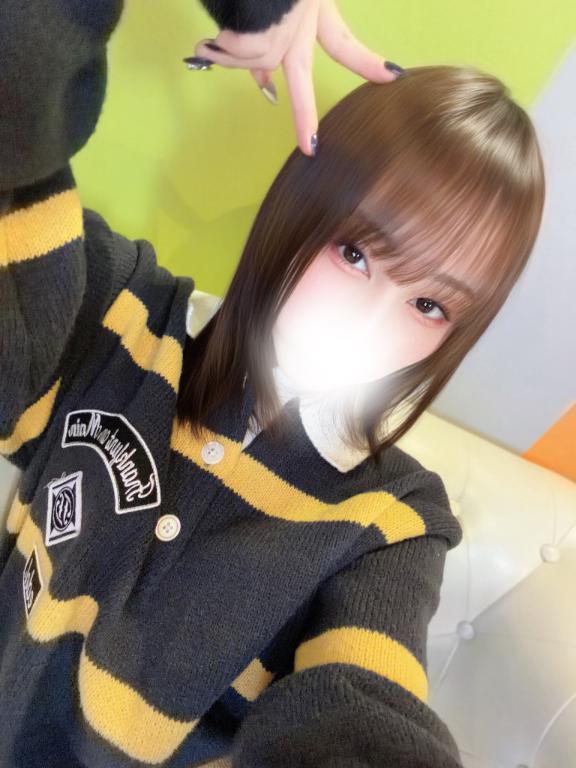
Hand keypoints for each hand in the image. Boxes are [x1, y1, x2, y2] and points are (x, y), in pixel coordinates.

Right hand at [189, 0, 402, 155]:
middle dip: (303, 115)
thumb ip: (271, 32)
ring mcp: (279, 34)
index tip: (392, 75)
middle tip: (309, 147)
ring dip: (228, 55)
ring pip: (254, 63)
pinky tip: (205, 46)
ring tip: (205, 48)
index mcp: (314, 7)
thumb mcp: (282, 2)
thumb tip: (264, 83)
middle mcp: (300, 25)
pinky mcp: (260, 39)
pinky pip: (236, 56)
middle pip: (302, 80)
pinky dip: (218, 50)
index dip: (365, 61)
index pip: (342, 42)